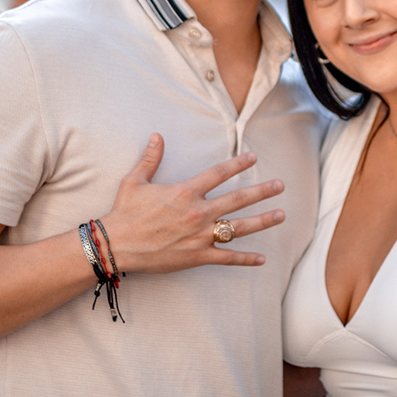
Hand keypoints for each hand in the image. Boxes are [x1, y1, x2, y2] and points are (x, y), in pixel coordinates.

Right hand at [102, 133, 285, 273]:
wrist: (116, 246)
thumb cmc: (125, 212)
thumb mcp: (135, 180)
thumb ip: (150, 158)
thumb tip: (156, 136)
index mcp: (186, 192)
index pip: (219, 173)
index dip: (238, 164)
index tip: (254, 158)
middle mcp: (198, 212)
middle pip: (238, 199)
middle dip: (262, 191)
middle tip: (280, 186)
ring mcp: (200, 236)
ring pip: (239, 228)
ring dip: (262, 221)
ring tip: (281, 214)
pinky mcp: (197, 256)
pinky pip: (226, 258)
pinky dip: (245, 259)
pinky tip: (262, 259)